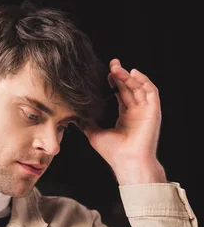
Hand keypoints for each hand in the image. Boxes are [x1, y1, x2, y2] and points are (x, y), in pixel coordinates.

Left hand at [83, 59, 166, 184]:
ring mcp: (145, 111)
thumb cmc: (114, 153)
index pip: (121, 94)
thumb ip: (86, 124)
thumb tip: (73, 117)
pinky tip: (133, 73)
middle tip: (111, 63)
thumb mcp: (94, 135)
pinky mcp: (153, 111)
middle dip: (120, 74)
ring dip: (128, 76)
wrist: (128, 162)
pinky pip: (151, 91)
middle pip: (129, 88)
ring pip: (138, 87)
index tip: (104, 73)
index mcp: (125, 117)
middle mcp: (136, 112)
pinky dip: (143, 81)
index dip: (114, 82)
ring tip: (117, 67)